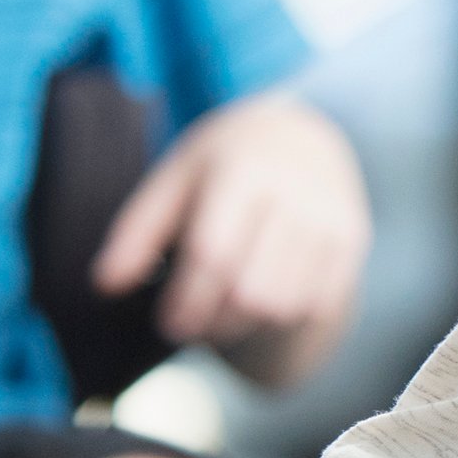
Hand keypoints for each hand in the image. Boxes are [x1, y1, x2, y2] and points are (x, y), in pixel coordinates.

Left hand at [97, 98, 368, 385]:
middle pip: (251, 289)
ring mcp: (330, 218)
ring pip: (285, 305)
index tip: (169, 326)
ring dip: (247, 326)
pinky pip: (317, 305)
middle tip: (192, 326)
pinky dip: (283, 318)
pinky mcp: (352, 240)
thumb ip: (137, 232)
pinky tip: (260, 306)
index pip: (214, 253)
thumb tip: (105, 285)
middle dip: (215, 322)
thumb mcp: (174, 179)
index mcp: (243, 169)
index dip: (188, 300)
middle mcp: (295, 192)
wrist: (302, 132)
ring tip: (221, 316)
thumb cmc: (223, 162)